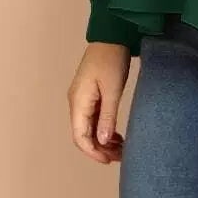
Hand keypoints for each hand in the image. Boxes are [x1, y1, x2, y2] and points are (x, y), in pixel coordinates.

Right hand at [70, 41, 131, 163]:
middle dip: (99, 149)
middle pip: (83, 135)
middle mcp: (76, 102)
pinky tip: (117, 136)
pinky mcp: (89, 96)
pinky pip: (92, 120)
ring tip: (121, 148)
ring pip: (88, 129)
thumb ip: (108, 116)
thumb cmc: (112, 59)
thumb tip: (103, 141)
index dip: (93, 152)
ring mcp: (81, 99)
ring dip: (102, 141)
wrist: (111, 37)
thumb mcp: (113, 90)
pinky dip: (103, 130)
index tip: (109, 161)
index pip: (80, 137)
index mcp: (78, 102)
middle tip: (120, 157)